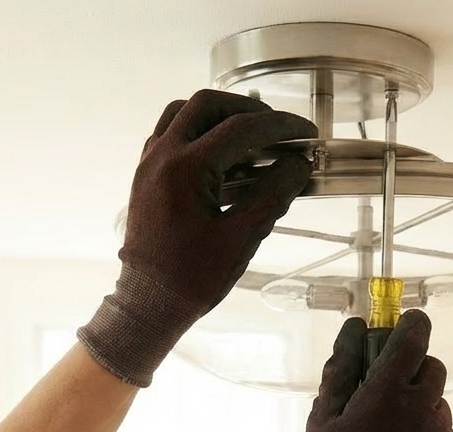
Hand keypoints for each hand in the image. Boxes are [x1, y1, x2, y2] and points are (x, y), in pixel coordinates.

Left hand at [79, 90, 317, 386]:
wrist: (147, 305)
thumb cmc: (192, 279)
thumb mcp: (242, 239)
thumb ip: (273, 195)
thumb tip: (298, 165)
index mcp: (186, 169)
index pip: (241, 129)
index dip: (280, 127)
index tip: (307, 134)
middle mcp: (162, 156)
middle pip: (208, 105)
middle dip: (248, 110)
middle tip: (279, 130)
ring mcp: (149, 163)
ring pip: (183, 112)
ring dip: (220, 114)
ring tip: (251, 134)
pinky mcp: (145, 174)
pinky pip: (170, 132)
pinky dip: (198, 130)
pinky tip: (222, 153)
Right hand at [277, 311, 452, 431]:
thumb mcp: (321, 420)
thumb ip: (341, 369)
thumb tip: (354, 329)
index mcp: (387, 395)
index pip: (414, 338)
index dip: (412, 325)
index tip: (406, 326)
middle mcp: (423, 413)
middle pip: (434, 370)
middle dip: (414, 373)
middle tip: (386, 396)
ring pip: (440, 408)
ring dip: (422, 412)